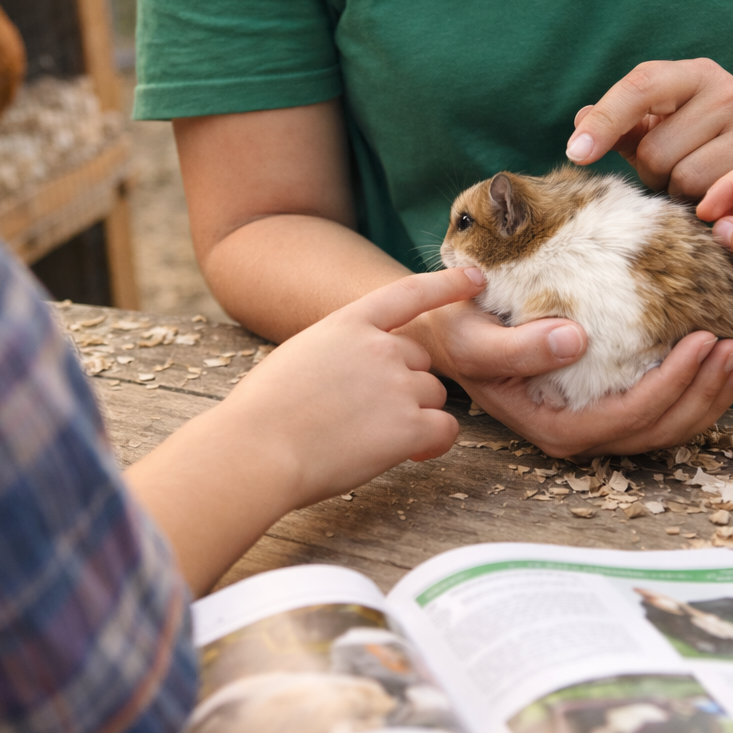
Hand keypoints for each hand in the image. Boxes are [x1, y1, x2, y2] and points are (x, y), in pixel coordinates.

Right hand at [220, 267, 485, 508]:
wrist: (257, 448)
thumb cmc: (263, 414)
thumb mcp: (300, 357)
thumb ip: (340, 354)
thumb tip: (358, 378)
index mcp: (349, 323)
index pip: (408, 294)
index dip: (446, 285)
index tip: (475, 278)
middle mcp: (381, 347)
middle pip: (421, 362)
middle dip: (405, 387)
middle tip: (369, 417)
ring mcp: (398, 384)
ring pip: (433, 396)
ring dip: (414, 416)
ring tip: (372, 439)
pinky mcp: (410, 426)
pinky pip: (445, 429)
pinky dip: (432, 444)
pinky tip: (409, 454)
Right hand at [410, 303, 732, 457]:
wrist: (444, 336)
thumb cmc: (455, 333)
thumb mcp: (472, 337)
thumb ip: (518, 345)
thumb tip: (576, 341)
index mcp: (553, 427)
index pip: (626, 417)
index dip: (672, 384)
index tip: (701, 341)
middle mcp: (578, 436)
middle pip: (657, 430)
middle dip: (704, 392)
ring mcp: (593, 426)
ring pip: (667, 429)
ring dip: (710, 396)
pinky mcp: (603, 408)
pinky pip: (660, 413)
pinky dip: (696, 393)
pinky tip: (720, 366)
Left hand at [565, 58, 732, 198]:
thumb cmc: (693, 142)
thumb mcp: (654, 127)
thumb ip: (618, 124)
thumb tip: (580, 119)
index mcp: (693, 74)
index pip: (640, 87)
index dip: (603, 122)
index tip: (575, 153)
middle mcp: (728, 90)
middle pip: (654, 149)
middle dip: (650, 170)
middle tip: (669, 167)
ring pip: (679, 177)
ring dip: (674, 189)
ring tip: (692, 178)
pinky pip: (706, 196)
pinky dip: (698, 203)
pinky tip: (711, 192)